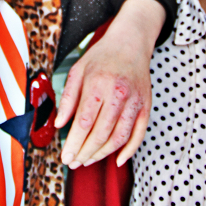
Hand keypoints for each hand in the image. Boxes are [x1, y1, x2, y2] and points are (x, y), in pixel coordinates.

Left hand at [56, 0, 165, 167]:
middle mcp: (118, 94)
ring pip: (119, 137)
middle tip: (74, 163)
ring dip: (102, 154)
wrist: (130, 43)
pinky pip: (138, 134)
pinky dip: (129, 151)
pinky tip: (117, 160)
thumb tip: (59, 124)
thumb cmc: (101, 57)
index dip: (74, 144)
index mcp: (97, 84)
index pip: (84, 123)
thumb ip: (68, 98)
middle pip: (101, 134)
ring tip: (88, 160)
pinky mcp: (145, 106)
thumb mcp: (78, 71)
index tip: (65, 156)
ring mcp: (134, 101)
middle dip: (85, 153)